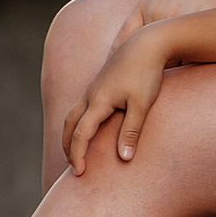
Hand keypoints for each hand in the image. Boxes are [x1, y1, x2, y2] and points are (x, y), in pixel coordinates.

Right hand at [63, 32, 170, 172]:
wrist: (147, 42)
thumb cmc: (146, 73)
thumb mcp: (142, 104)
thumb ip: (131, 131)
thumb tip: (124, 159)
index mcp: (98, 101)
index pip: (81, 134)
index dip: (78, 154)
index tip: (79, 173)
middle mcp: (91, 94)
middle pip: (69, 124)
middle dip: (68, 146)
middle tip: (73, 165)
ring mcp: (94, 87)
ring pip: (73, 114)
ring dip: (71, 133)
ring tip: (77, 150)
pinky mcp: (101, 83)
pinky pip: (82, 106)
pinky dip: (79, 122)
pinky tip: (90, 128)